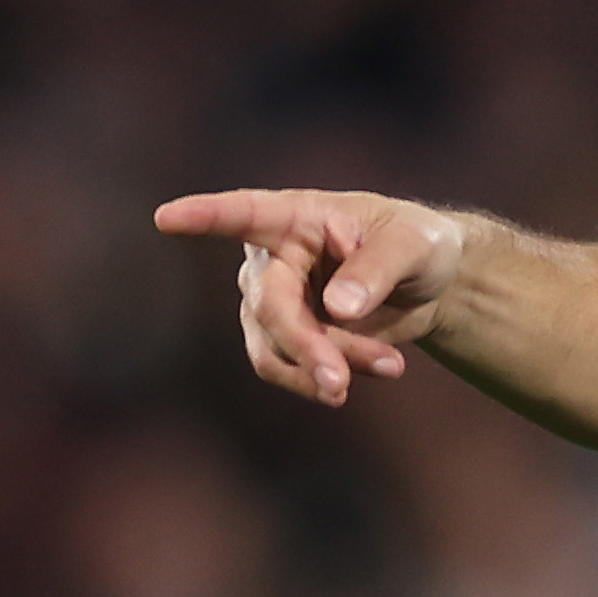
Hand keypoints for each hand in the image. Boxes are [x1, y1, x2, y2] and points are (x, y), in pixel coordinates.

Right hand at [155, 188, 470, 406]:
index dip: (205, 216)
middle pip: (268, 307)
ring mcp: (272, 301)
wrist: (430, 284)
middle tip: (341, 382)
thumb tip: (337, 306)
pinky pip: (290, 367)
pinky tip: (384, 367)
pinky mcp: (285, 337)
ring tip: (393, 365)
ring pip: (276, 346)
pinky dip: (329, 377)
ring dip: (327, 366)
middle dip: (306, 346)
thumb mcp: (414, 245)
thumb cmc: (418, 244)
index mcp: (297, 217)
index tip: (166, 218)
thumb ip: (377, 270)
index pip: (243, 213)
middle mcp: (271, 258)